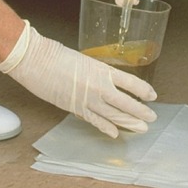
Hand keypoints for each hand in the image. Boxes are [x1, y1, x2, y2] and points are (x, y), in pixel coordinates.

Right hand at [0, 21, 157, 136]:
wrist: (36, 60)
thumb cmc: (55, 55)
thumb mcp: (83, 60)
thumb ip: (96, 72)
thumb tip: (105, 82)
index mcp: (102, 69)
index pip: (131, 82)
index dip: (143, 91)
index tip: (152, 96)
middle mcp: (99, 86)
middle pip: (126, 102)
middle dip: (141, 112)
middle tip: (152, 118)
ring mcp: (88, 99)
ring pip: (114, 114)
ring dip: (129, 122)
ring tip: (141, 128)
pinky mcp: (75, 108)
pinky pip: (94, 121)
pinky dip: (106, 127)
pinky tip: (114, 133)